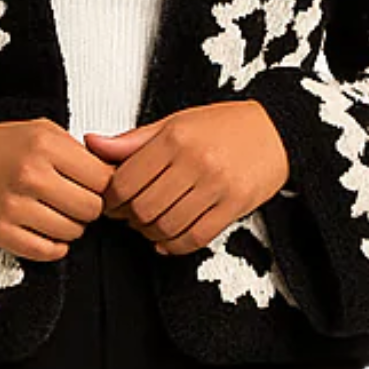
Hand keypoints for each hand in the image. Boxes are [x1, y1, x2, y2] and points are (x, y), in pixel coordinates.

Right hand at [0, 117, 114, 261]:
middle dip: (88, 208)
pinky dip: (53, 246)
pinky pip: (48, 252)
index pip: (103, 178)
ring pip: (73, 233)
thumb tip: (114, 174)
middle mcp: (31, 175)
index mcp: (45, 145)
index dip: (104, 185)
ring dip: (70, 227)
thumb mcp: (40, 130)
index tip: (95, 186)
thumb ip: (78, 150)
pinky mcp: (0, 232)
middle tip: (74, 201)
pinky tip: (45, 230)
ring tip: (54, 213)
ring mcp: (14, 207)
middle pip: (92, 209)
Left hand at [83, 101, 290, 254]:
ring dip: (150, 233)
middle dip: (129, 218)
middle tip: (129, 215)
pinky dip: (174, 245)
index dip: (111, 199)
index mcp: (175, 138)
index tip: (112, 201)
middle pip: (143, 208)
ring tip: (149, 224)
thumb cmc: (224, 126)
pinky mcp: (234, 206)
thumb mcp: (176, 123)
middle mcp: (196, 161)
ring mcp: (216, 186)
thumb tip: (91, 143)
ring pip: (166, 226)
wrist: (278, 131)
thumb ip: (133, 141)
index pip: (125, 181)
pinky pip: (194, 238)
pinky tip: (167, 238)